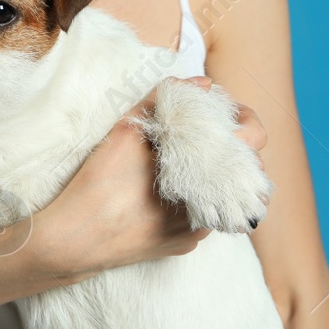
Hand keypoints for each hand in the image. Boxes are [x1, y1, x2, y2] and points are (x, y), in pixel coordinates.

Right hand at [24, 77, 265, 285]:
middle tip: (200, 132)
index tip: (223, 111)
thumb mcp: (127, 132)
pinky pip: (200, 214)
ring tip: (181, 160)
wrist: (75, 240)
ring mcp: (199, 230)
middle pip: (242, 167)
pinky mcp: (183, 245)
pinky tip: (161, 190)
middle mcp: (212, 206)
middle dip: (226, 146)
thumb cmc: (100, 184)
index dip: (242, 118)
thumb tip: (200, 83)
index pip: (252, 138)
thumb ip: (164, 101)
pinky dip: (190, 197)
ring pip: (221, 192)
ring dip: (210, 173)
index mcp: (206, 174)